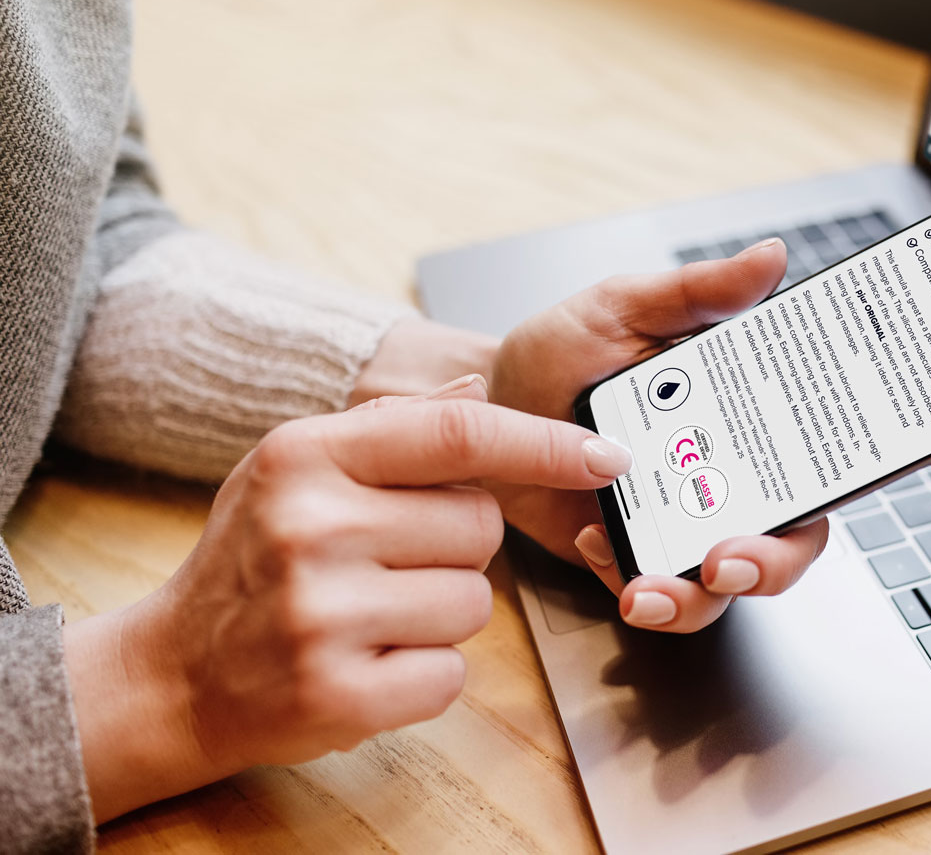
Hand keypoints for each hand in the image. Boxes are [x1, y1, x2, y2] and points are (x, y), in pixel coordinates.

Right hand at [62, 377, 631, 822]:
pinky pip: (453, 672)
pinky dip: (425, 675)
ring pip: (476, 601)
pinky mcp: (339, 694)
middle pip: (480, 525)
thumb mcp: (296, 468)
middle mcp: (312, 527)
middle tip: (388, 562)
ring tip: (372, 614)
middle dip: (458, 547)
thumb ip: (391, 429)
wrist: (174, 672)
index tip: (605, 453)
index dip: (545, 442)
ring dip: (442, 613)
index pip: (458, 433)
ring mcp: (323, 615)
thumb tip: (476, 387)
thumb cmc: (253, 560)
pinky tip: (368, 663)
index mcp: (306, 455)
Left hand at [487, 239, 930, 632]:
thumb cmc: (560, 352)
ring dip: (704, 594)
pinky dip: (631, 578)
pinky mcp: (635, 555)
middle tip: (735, 558)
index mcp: (748, 416)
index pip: (843, 435)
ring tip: (655, 584)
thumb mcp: (626, 305)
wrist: (479, 405)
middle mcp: (731, 476)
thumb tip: (771, 257)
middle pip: (798, 533)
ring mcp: (686, 522)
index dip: (911, 444)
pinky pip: (656, 591)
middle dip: (777, 559)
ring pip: (732, 583)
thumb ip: (699, 291)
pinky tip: (596, 539)